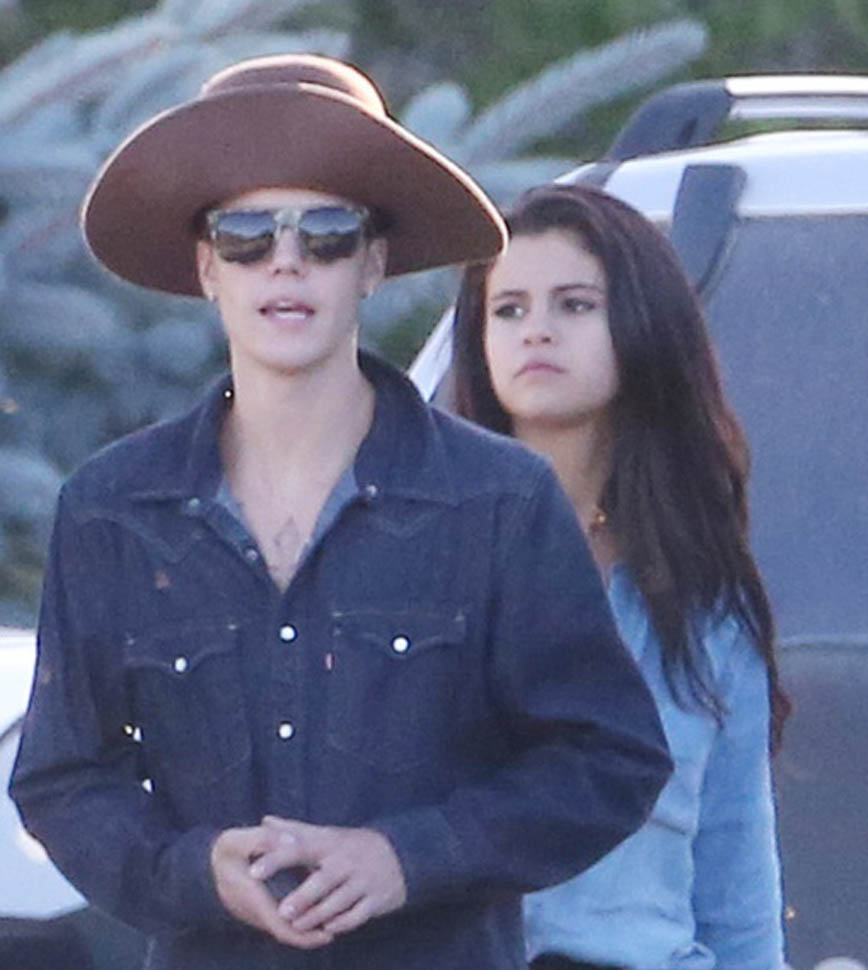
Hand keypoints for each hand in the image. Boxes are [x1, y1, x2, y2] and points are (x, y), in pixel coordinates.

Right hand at [210, 826, 333, 948]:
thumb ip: (265, 839)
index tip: (327, 934)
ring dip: (304, 928)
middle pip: (285, 931)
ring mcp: (254, 912)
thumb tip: (291, 841)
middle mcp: (254, 911)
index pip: (280, 925)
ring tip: (330, 922)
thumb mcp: (240, 839)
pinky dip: (296, 919)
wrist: (201, 864)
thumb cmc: (225, 850)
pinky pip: (278, 919)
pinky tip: (314, 909)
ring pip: (282, 927)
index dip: (304, 934)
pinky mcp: (256, 909)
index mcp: (252, 897)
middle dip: (309, 935)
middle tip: (335, 932)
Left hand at [248, 817, 406, 936]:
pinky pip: (358, 916)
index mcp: (330, 843)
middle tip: (281, 912)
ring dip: (317, 916)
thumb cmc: (350, 847)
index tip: (253, 871)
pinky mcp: (377, 899)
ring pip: (338, 901)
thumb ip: (294, 831)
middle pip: (323, 880)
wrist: (400, 855)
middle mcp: (347, 861)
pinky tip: (327, 929)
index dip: (276, 859)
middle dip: (303, 897)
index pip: (299, 848)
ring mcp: (364, 880)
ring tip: (296, 926)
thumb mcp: (326, 835)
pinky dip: (342, 923)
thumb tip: (264, 820)